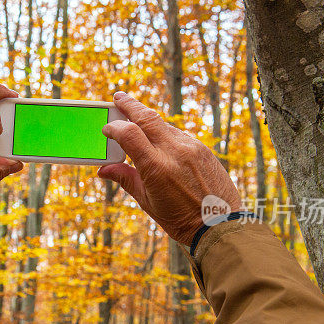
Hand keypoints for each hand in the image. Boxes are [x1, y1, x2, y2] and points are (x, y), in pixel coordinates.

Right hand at [98, 92, 242, 244]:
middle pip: (147, 117)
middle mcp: (175, 152)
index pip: (129, 133)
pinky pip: (179, 134)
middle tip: (118, 98)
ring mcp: (192, 148)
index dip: (115, 127)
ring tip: (137, 121)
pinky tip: (160, 141)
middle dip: (130, 104)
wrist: (219, 225)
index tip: (107, 129)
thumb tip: (103, 170)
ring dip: (148, 120)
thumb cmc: (180, 219)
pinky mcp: (203, 149)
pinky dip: (165, 134)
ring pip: (164, 125)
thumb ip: (126, 179)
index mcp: (156, 168)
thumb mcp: (147, 202)